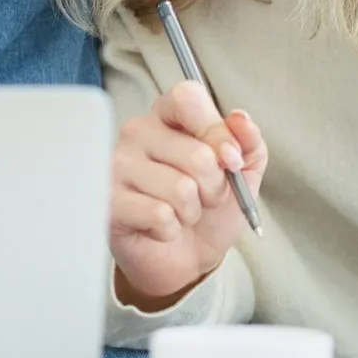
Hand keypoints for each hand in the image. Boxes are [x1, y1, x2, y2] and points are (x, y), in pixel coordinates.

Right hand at [109, 81, 267, 309]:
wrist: (184, 259)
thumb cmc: (208, 210)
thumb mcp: (241, 174)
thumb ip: (248, 143)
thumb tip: (240, 119)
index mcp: (167, 116)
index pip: (188, 98)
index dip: (218, 132)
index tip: (229, 160)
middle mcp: (137, 132)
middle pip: (197, 155)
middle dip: (214, 188)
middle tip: (201, 197)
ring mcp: (118, 165)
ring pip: (181, 189)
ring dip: (192, 212)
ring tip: (179, 213)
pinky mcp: (109, 200)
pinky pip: (160, 215)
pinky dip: (171, 230)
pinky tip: (159, 228)